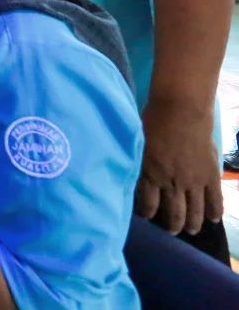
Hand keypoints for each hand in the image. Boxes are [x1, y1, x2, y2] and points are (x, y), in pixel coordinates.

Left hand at [135, 100, 223, 234]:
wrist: (180, 111)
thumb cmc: (153, 121)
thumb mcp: (137, 144)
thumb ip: (137, 160)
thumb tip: (128, 166)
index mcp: (151, 175)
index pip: (148, 204)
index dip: (147, 213)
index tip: (147, 218)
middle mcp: (172, 184)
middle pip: (174, 212)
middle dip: (172, 225)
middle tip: (172, 232)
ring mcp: (193, 181)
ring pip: (194, 210)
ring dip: (192, 223)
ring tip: (190, 230)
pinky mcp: (210, 175)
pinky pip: (215, 199)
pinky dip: (215, 211)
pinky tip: (213, 219)